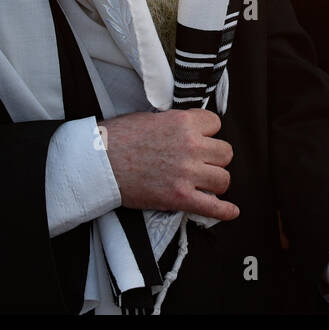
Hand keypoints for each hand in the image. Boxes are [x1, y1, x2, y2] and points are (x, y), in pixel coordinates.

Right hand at [98, 109, 238, 220]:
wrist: (97, 163)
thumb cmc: (119, 138)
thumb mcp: (153, 118)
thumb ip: (178, 124)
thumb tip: (192, 130)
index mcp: (184, 123)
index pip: (216, 124)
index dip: (208, 133)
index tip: (199, 139)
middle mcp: (190, 146)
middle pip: (225, 153)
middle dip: (214, 158)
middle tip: (200, 162)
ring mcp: (186, 173)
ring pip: (223, 178)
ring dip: (215, 181)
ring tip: (203, 182)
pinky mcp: (178, 197)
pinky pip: (212, 206)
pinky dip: (224, 211)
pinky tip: (231, 211)